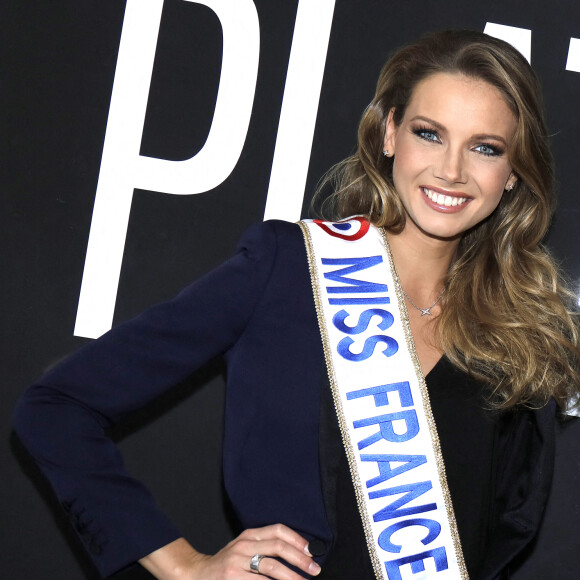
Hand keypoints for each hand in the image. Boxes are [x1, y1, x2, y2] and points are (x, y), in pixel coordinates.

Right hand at [190, 524, 321, 578]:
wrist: (197, 574)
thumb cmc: (226, 563)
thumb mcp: (243, 548)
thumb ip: (264, 547)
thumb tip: (298, 554)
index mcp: (249, 535)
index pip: (277, 530)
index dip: (297, 539)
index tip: (312, 552)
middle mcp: (243, 545)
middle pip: (277, 547)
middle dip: (299, 559)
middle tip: (314, 570)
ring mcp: (237, 562)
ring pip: (270, 566)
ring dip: (290, 576)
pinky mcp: (232, 578)